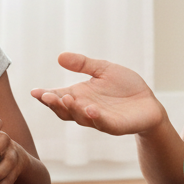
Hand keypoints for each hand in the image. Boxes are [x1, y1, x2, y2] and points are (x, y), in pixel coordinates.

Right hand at [31, 52, 165, 135]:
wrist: (148, 102)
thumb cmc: (125, 86)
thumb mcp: (103, 69)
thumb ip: (83, 64)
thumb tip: (60, 57)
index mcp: (79, 96)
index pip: (58, 97)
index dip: (45, 96)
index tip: (34, 91)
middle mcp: (85, 109)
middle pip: (64, 110)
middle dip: (54, 104)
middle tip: (47, 96)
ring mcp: (99, 119)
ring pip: (80, 118)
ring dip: (72, 109)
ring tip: (66, 98)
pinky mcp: (115, 126)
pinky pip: (103, 123)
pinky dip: (95, 117)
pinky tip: (90, 108)